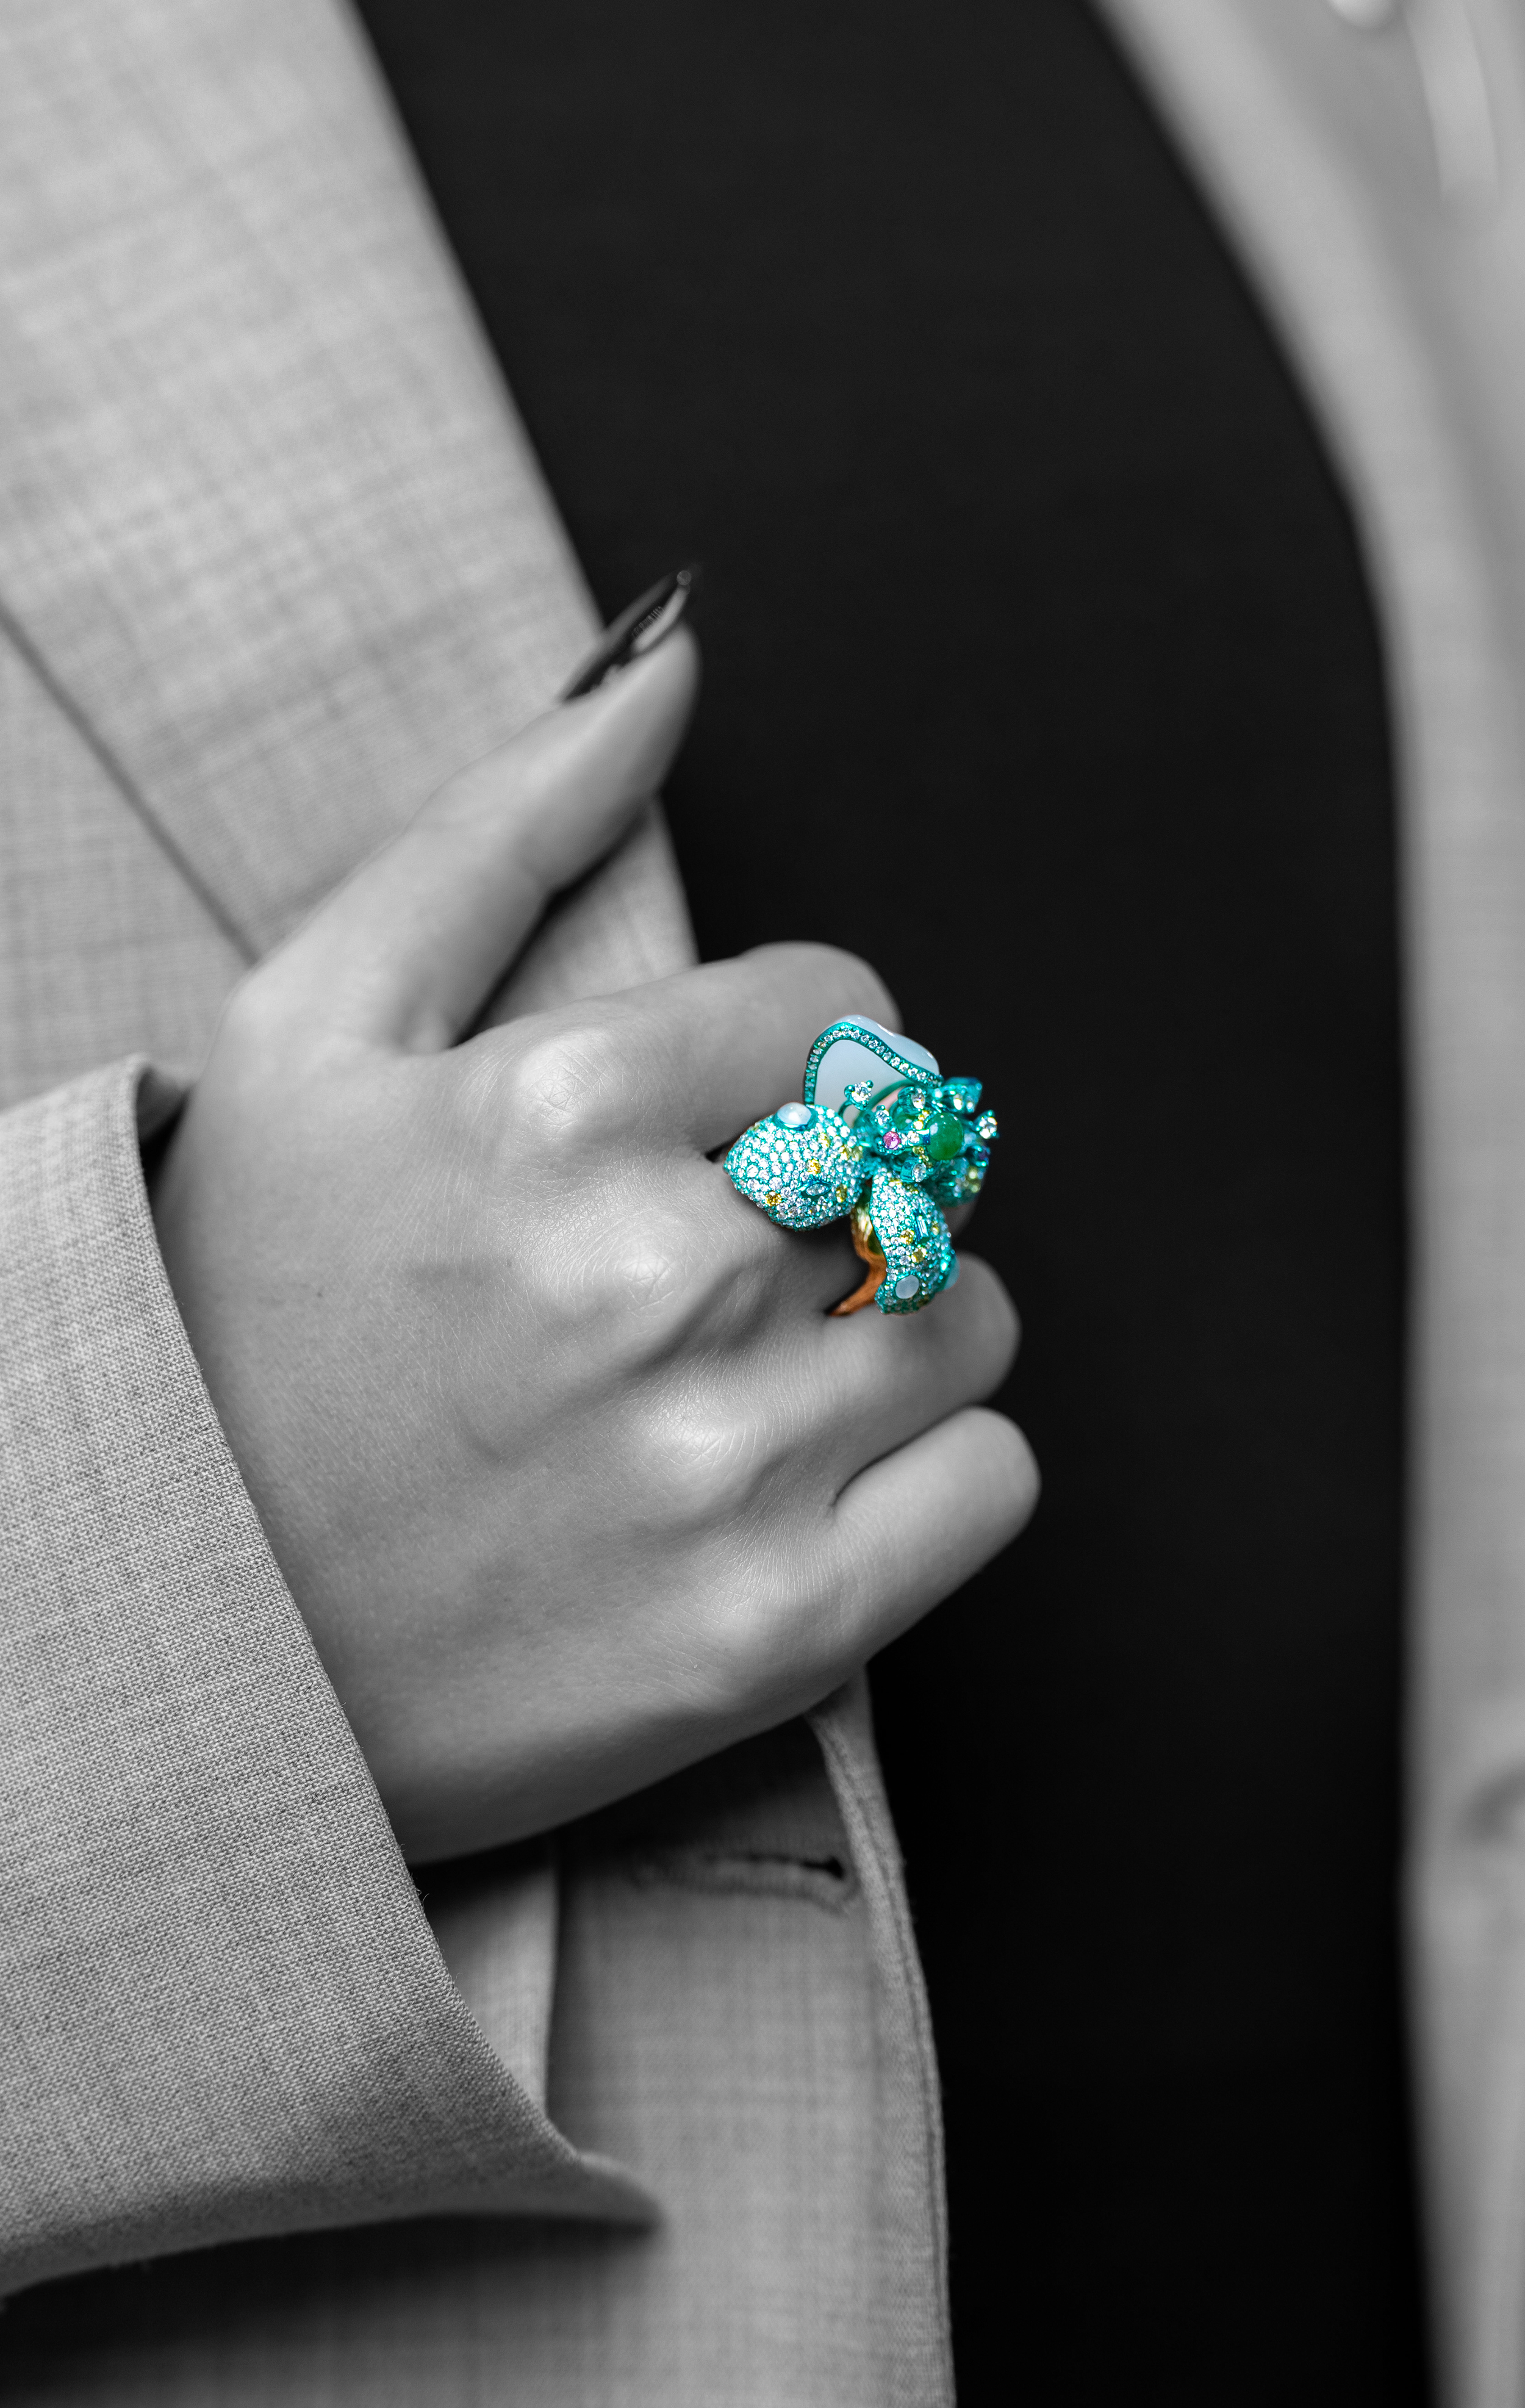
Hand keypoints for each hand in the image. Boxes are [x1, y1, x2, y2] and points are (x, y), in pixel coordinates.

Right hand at [151, 630, 1036, 1861]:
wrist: (196, 1624)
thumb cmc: (253, 1305)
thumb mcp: (316, 1033)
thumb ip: (503, 827)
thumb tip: (669, 662)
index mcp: (561, 1108)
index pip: (848, 1006)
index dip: (788, 1063)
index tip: (712, 1131)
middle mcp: (661, 1278)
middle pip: (918, 1158)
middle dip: (834, 1192)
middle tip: (702, 1264)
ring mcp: (727, 1466)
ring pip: (967, 1312)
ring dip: (883, 1327)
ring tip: (733, 1375)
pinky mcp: (776, 1631)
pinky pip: (992, 1473)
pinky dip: (927, 1469)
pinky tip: (795, 1479)